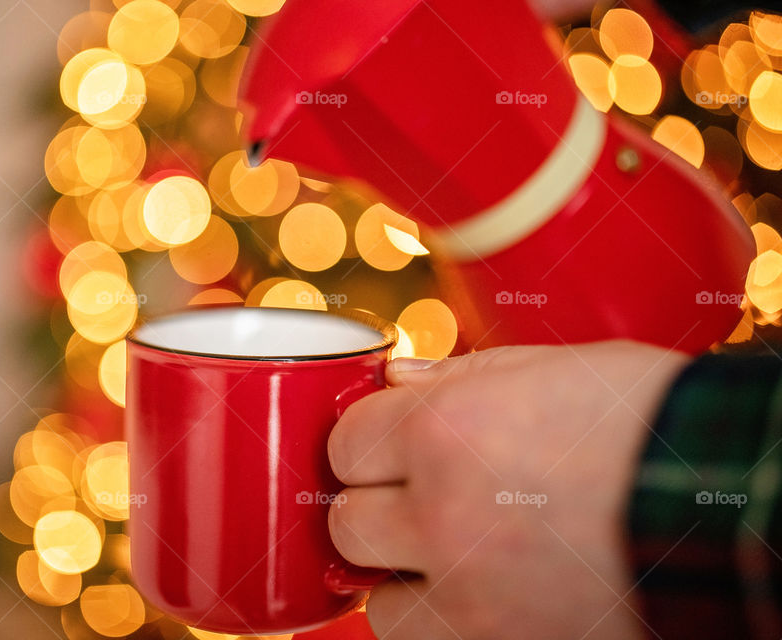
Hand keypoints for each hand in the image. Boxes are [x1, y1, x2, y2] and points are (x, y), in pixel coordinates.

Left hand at [327, 340, 689, 639]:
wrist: (733, 507)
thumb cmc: (649, 424)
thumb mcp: (551, 368)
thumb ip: (457, 375)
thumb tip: (396, 380)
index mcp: (445, 432)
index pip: (345, 445)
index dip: (364, 442)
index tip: (381, 446)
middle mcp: (443, 518)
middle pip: (347, 525)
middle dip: (372, 507)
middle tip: (408, 498)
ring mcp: (474, 597)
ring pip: (380, 605)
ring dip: (401, 578)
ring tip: (445, 555)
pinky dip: (442, 623)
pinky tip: (478, 592)